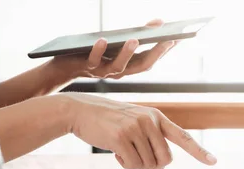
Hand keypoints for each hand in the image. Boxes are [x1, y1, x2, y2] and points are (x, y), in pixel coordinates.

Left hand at [50, 20, 174, 79]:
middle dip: (156, 53)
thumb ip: (137, 34)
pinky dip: (99, 50)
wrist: (65, 67)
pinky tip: (103, 39)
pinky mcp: (87, 67)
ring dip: (128, 53)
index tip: (178, 39)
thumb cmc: (94, 50)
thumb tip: (159, 22)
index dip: (165, 51)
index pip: (152, 59)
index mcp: (129, 66)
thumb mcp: (117, 42)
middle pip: (142, 66)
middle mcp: (121, 72)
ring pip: (120, 66)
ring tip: (135, 39)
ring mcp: (104, 71)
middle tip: (168, 40)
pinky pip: (94, 60)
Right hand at [65, 93, 216, 168]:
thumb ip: (152, 137)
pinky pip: (133, 165)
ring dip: (136, 164)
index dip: (199, 151)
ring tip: (123, 149)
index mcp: (157, 117)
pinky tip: (115, 152)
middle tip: (138, 158)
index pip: (183, 136)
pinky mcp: (121, 138)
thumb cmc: (110, 121)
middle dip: (153, 165)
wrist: (80, 110)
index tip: (213, 162)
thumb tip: (163, 164)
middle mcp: (150, 121)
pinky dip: (125, 164)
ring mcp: (136, 128)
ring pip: (148, 164)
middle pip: (166, 160)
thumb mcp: (135, 121)